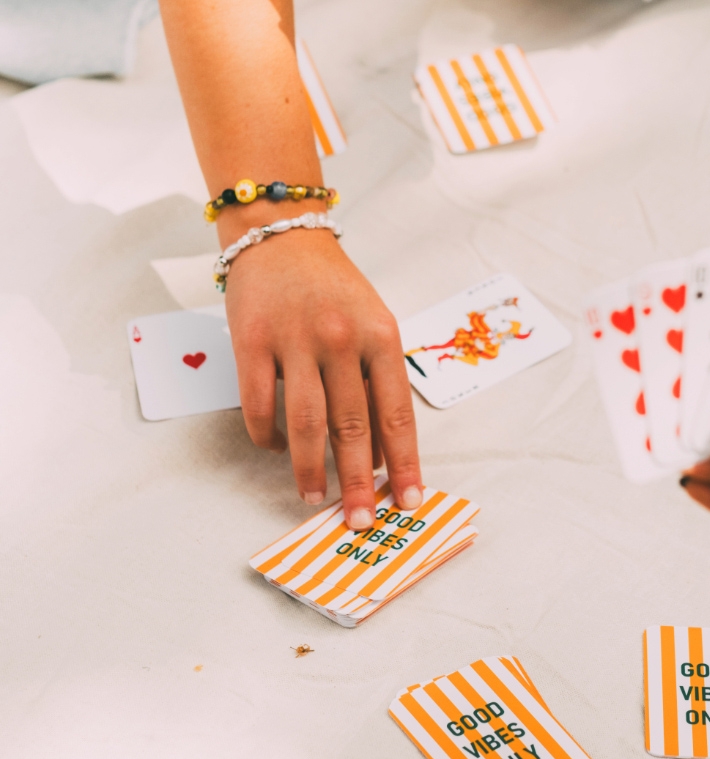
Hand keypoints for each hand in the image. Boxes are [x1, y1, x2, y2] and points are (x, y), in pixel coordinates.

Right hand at [224, 227, 421, 528]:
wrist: (282, 237)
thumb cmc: (335, 289)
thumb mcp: (373, 324)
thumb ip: (378, 381)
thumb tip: (378, 451)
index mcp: (381, 336)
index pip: (397, 413)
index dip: (404, 463)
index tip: (408, 500)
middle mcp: (342, 339)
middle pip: (352, 426)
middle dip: (357, 481)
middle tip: (359, 520)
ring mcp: (295, 340)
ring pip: (305, 423)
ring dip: (309, 468)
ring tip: (314, 498)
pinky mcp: (251, 341)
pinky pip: (258, 405)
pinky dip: (266, 437)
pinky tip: (274, 451)